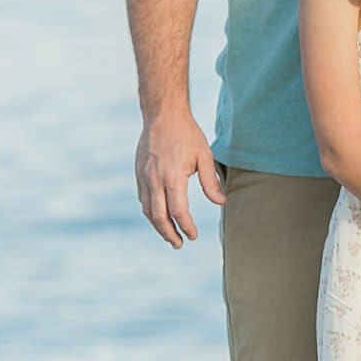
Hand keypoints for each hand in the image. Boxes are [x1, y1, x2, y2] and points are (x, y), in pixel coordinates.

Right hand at [135, 109, 225, 247]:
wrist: (162, 115)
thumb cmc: (187, 134)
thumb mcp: (204, 157)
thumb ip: (211, 182)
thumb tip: (222, 202)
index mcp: (173, 178)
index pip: (178, 212)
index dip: (186, 227)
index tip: (194, 236)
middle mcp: (155, 180)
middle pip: (159, 217)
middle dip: (169, 234)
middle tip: (179, 245)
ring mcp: (144, 177)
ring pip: (148, 210)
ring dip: (158, 226)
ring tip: (169, 235)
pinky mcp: (139, 173)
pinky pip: (143, 199)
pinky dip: (151, 212)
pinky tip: (159, 216)